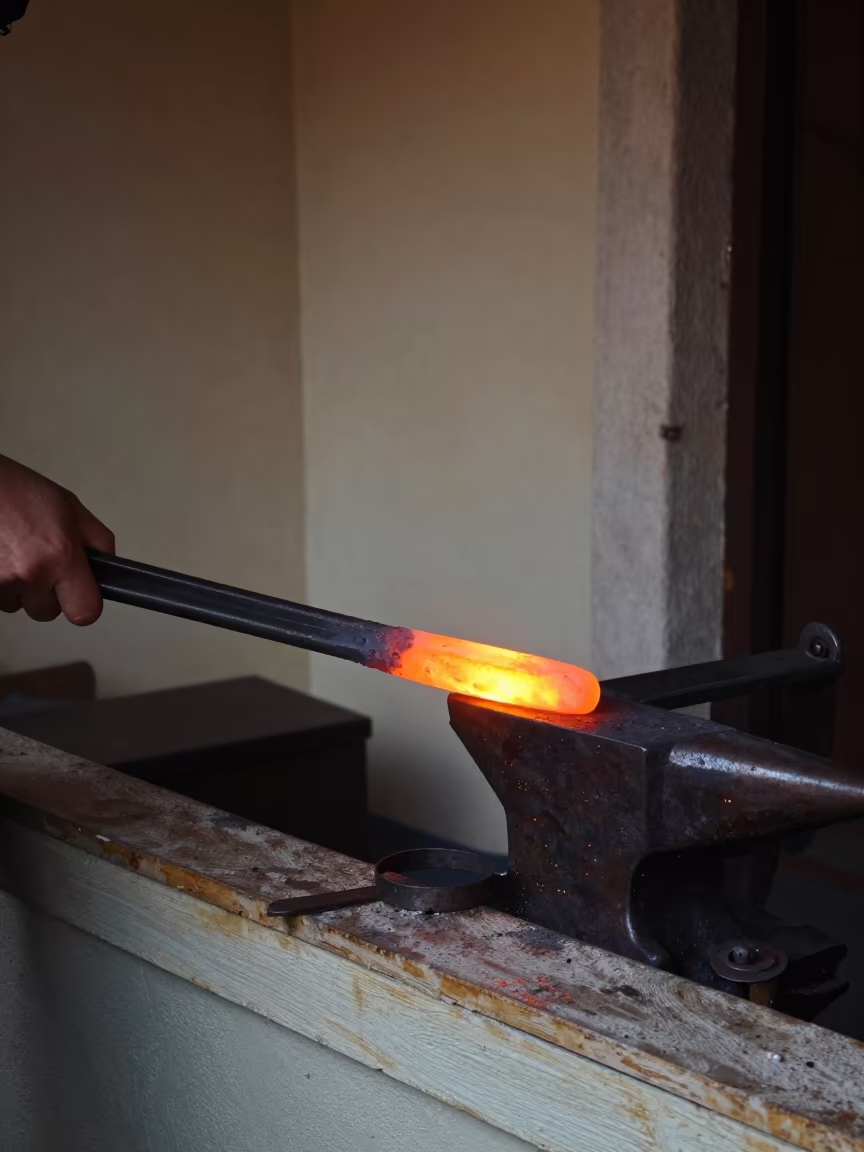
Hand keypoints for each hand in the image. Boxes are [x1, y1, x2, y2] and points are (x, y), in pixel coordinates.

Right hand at [0, 454, 114, 624]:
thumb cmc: (16, 490)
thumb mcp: (69, 506)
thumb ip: (96, 541)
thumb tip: (108, 570)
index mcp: (61, 554)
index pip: (85, 612)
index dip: (82, 604)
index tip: (76, 593)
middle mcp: (31, 574)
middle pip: (47, 612)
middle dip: (43, 594)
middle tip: (35, 562)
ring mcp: (0, 582)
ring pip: (17, 606)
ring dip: (15, 588)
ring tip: (10, 552)